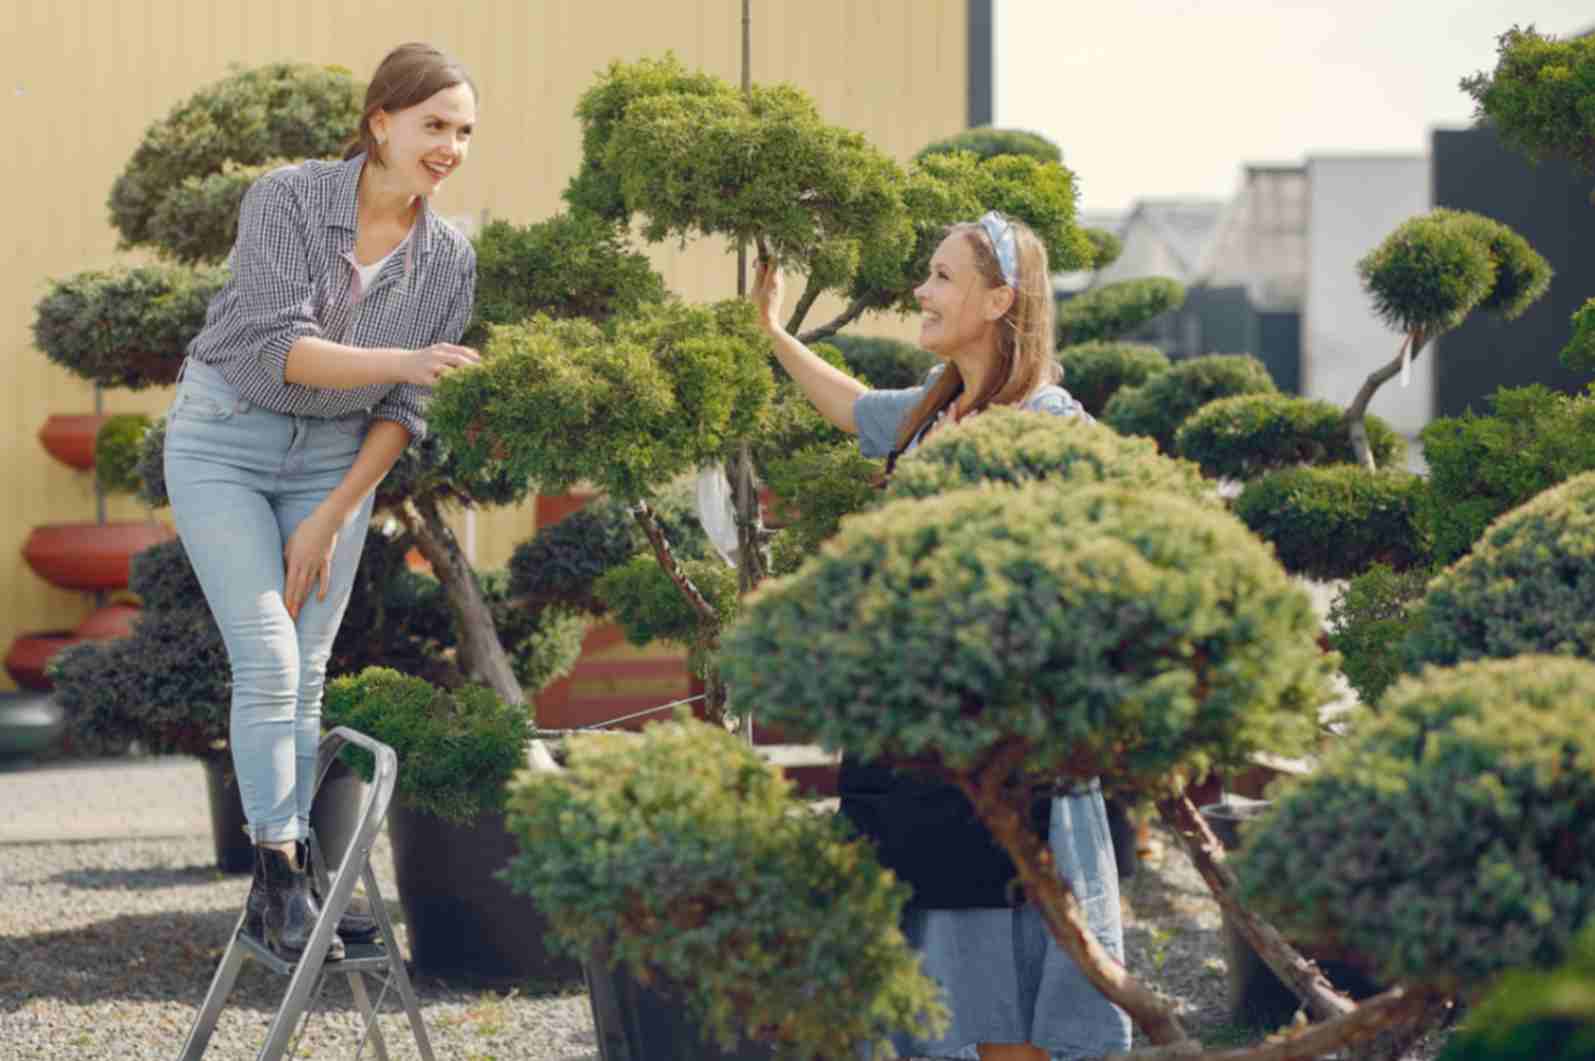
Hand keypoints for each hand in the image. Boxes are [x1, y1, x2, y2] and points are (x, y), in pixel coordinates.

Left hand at [283, 507, 340, 621]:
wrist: (324, 522)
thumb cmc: (305, 530)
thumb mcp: (290, 542)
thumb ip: (287, 557)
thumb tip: (284, 569)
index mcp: (295, 561)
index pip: (289, 584)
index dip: (287, 598)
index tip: (284, 610)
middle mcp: (305, 565)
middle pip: (298, 588)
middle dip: (293, 604)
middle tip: (290, 618)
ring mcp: (317, 565)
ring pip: (308, 585)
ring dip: (303, 599)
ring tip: (299, 612)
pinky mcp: (326, 562)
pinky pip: (324, 577)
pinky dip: (322, 588)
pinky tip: (319, 598)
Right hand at [397, 342, 479, 385]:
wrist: (403, 363)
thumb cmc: (427, 358)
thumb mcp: (440, 350)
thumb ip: (457, 352)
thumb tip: (478, 356)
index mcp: (443, 347)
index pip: (463, 351)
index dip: (476, 358)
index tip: (488, 366)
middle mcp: (437, 354)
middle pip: (458, 360)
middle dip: (472, 368)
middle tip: (484, 377)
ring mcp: (430, 366)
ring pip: (448, 371)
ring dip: (461, 378)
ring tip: (474, 385)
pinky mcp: (424, 377)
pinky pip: (438, 383)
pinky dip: (448, 387)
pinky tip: (458, 392)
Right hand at [751, 257, 784, 335]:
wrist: (769, 321)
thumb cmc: (759, 307)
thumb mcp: (756, 290)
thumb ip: (759, 275)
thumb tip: (760, 263)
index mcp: (773, 280)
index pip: (774, 260)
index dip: (767, 256)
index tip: (759, 258)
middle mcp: (780, 282)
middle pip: (777, 265)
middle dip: (768, 262)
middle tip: (756, 266)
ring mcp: (782, 286)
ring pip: (777, 272)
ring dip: (769, 270)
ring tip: (758, 275)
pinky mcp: (781, 291)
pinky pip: (777, 279)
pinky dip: (770, 277)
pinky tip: (763, 283)